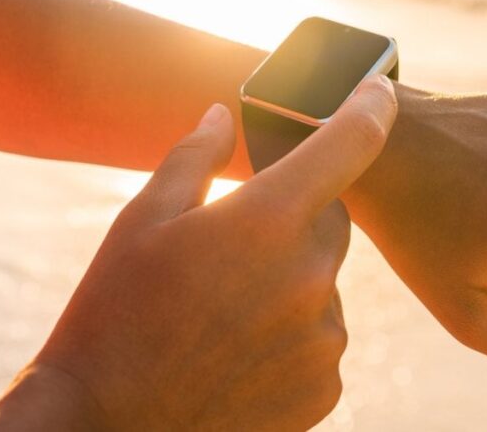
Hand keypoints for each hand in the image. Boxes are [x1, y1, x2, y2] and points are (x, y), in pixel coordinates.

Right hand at [0, 75, 397, 430]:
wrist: (108, 425)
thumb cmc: (115, 311)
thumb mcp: (142, 220)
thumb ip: (194, 156)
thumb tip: (221, 113)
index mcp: (266, 220)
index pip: (348, 144)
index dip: (368, 107)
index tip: (378, 90)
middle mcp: (310, 276)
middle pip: (332, 221)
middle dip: (295, 218)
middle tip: (237, 243)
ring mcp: (323, 337)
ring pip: (325, 284)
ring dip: (291, 281)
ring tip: (224, 310)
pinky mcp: (324, 386)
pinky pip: (322, 337)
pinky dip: (293, 333)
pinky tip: (239, 348)